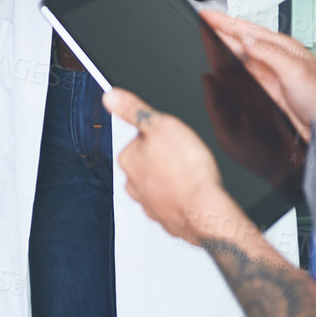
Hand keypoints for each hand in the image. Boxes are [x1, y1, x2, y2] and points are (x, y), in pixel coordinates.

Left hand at [103, 88, 254, 247]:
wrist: (205, 211)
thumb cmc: (186, 169)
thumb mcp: (161, 124)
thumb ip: (133, 110)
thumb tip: (110, 96)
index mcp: (127, 158)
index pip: (142, 138)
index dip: (162, 135)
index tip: (175, 139)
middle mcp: (132, 184)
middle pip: (150, 161)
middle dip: (167, 158)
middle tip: (186, 158)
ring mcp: (149, 204)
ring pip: (162, 183)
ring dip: (174, 179)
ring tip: (191, 175)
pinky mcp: (165, 220)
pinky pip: (173, 203)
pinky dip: (182, 198)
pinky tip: (193, 193)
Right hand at [202, 10, 315, 146]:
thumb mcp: (295, 70)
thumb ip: (268, 53)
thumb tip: (245, 39)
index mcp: (282, 47)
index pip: (247, 29)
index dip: (225, 22)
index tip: (207, 14)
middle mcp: (274, 58)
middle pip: (240, 39)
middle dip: (220, 28)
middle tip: (202, 20)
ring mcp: (270, 75)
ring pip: (240, 55)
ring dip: (223, 44)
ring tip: (206, 35)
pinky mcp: (267, 91)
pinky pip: (243, 74)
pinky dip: (230, 66)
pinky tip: (222, 63)